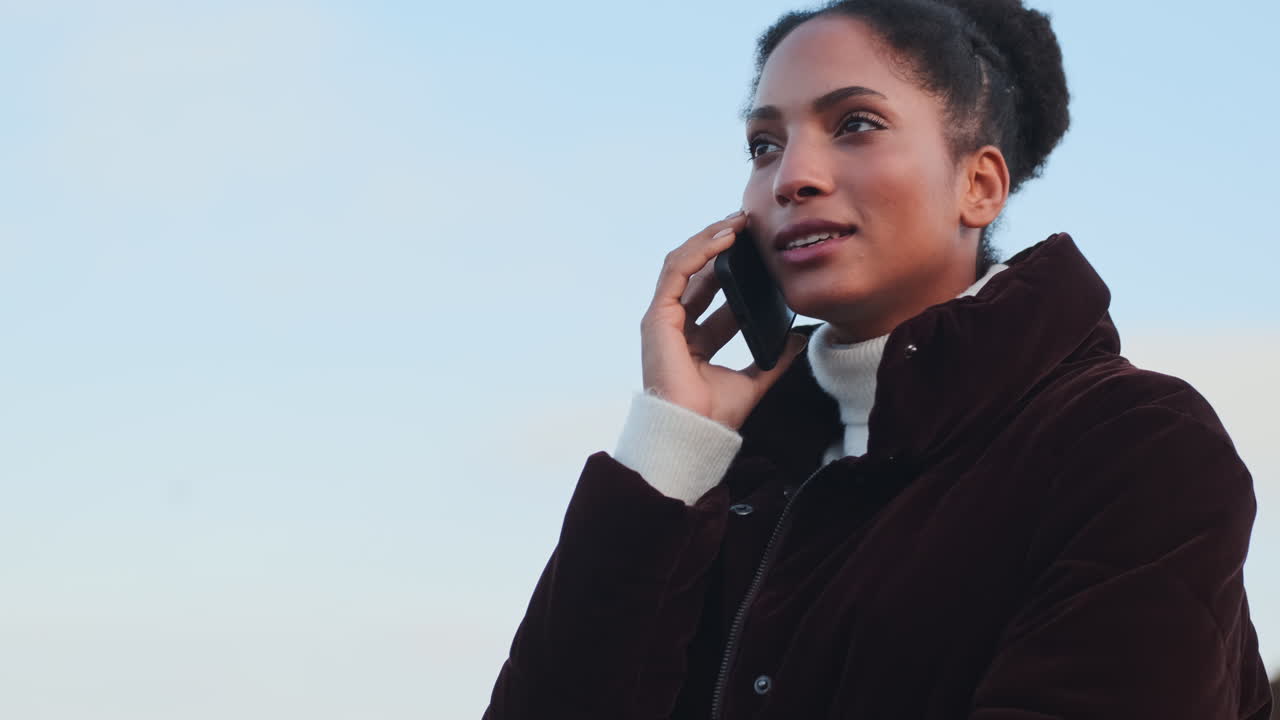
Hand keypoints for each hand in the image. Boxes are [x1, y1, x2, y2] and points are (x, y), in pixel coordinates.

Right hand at [639, 211, 807, 429]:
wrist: (695, 432)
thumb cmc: (715, 415)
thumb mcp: (754, 380)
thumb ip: (774, 359)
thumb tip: (799, 339)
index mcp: (694, 339)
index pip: (713, 293)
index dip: (734, 267)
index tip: (759, 249)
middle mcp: (675, 325)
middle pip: (697, 272)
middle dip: (721, 244)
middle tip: (750, 225)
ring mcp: (663, 319)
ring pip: (684, 264)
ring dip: (710, 238)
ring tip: (738, 222)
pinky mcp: (658, 316)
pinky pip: (677, 271)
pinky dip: (700, 251)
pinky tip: (724, 238)